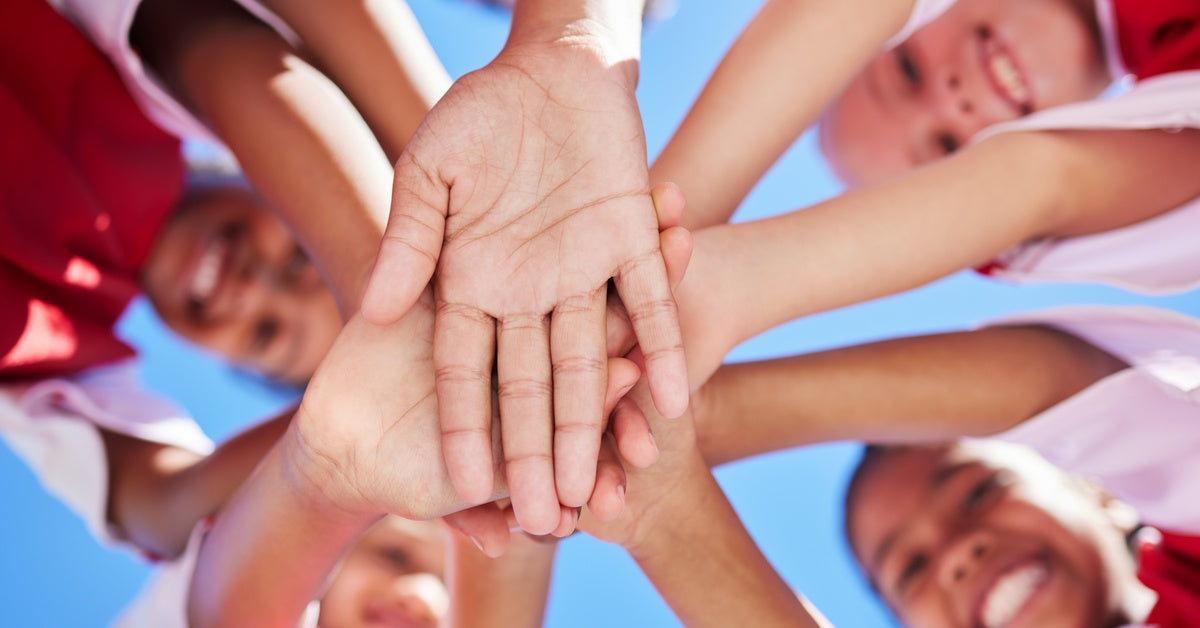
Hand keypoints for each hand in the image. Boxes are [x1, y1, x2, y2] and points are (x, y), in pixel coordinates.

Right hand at [365, 43, 690, 533]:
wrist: (552, 66)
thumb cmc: (478, 111)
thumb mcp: (430, 171)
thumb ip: (409, 238)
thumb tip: (375, 310)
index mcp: (475, 279)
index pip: (468, 367)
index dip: (466, 426)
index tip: (460, 486)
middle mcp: (531, 289)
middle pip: (533, 385)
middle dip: (536, 451)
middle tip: (544, 518)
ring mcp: (585, 270)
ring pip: (591, 360)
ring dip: (595, 422)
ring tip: (603, 487)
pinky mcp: (633, 241)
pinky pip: (652, 303)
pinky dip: (661, 345)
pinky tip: (665, 398)